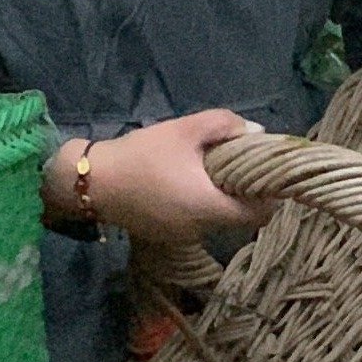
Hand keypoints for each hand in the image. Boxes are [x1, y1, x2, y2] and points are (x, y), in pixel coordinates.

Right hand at [56, 111, 274, 245]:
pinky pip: (197, 223)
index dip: (271, 195)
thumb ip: (225, 125)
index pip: (261, 214)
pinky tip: (188, 183)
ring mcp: (183, 236)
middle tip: (240, 167)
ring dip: (222, 200)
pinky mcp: (167, 236)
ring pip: (219, 221)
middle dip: (246, 195)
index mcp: (210, 207)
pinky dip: (201, 207)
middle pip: (241, 218)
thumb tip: (256, 131)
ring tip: (212, 171)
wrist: (91, 182)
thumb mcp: (184, 130)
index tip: (267, 174)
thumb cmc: (142, 155)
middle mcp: (202, 229)